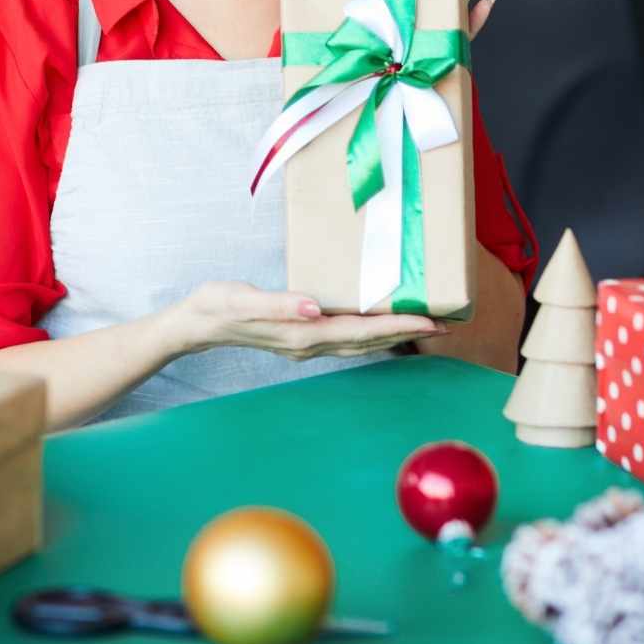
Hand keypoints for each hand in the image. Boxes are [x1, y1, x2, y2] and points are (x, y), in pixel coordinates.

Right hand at [160, 281, 445, 362]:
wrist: (195, 325)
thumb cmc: (217, 306)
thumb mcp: (242, 299)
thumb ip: (278, 304)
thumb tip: (315, 308)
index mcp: (302, 333)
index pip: (361, 330)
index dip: (398, 326)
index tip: (431, 320)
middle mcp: (310, 344)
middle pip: (371, 341)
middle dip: (409, 332)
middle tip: (447, 323)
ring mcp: (308, 344)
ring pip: (363, 342)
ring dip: (396, 334)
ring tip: (426, 324)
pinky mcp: (303, 338)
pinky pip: (349, 338)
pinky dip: (373, 332)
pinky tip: (382, 323)